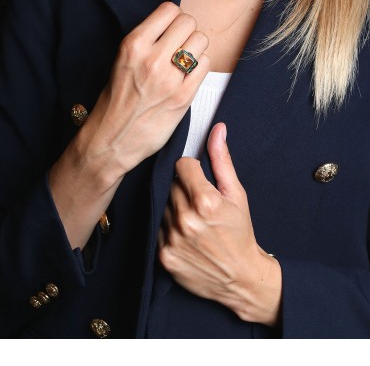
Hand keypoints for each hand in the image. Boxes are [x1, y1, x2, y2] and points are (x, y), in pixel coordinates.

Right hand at [49, 2, 210, 248]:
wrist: (113, 139)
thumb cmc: (115, 103)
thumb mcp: (122, 62)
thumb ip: (147, 43)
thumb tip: (172, 28)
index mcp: (133, 45)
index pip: (170, 10)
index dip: (173, 19)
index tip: (171, 30)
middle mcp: (152, 59)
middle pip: (189, 23)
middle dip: (186, 32)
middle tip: (180, 46)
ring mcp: (170, 79)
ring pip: (201, 41)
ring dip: (196, 49)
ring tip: (185, 62)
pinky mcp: (183, 97)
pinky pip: (206, 65)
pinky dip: (200, 67)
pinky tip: (189, 77)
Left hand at [158, 123, 281, 326]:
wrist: (240, 276)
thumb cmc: (240, 233)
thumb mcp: (237, 194)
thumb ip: (222, 161)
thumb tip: (217, 130)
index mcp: (205, 201)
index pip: (181, 165)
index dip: (191, 169)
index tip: (199, 179)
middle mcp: (185, 219)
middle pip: (171, 184)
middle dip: (184, 188)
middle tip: (199, 202)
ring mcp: (172, 238)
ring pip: (162, 205)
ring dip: (174, 207)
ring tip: (193, 220)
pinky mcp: (164, 255)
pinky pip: (157, 227)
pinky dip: (168, 227)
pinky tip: (185, 233)